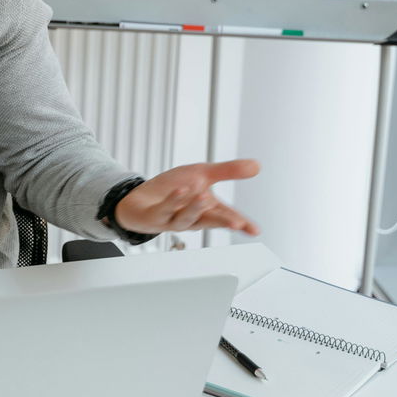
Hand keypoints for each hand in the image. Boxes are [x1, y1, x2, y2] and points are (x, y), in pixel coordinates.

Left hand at [114, 159, 260, 236]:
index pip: (227, 216)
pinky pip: (165, 210)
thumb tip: (256, 166)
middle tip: (236, 222)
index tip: (255, 230)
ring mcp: (173, 219)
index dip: (242, 223)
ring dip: (195, 209)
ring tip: (204, 197)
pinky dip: (173, 201)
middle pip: (209, 221)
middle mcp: (192, 217)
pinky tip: (180, 191)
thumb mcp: (202, 174)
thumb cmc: (172, 190)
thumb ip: (228, 171)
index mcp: (206, 209)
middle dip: (222, 221)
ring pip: (186, 218)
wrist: (140, 199)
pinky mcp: (155, 216)